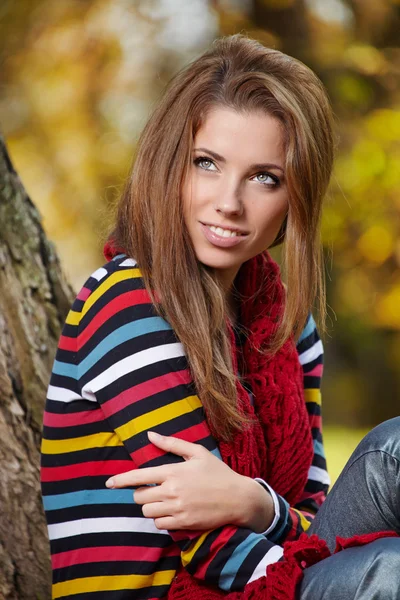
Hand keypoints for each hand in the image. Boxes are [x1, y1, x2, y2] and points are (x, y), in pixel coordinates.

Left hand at [105, 431, 274, 532]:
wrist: (237, 498)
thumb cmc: (217, 472)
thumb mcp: (197, 452)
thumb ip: (171, 443)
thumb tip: (150, 435)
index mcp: (173, 471)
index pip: (139, 477)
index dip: (121, 480)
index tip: (109, 483)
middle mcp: (172, 491)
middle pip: (139, 497)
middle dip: (142, 493)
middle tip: (154, 489)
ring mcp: (177, 509)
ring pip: (147, 512)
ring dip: (151, 507)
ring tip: (164, 500)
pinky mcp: (183, 523)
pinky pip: (159, 524)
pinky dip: (161, 519)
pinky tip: (171, 511)